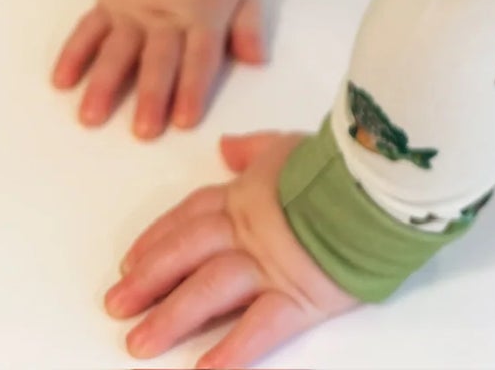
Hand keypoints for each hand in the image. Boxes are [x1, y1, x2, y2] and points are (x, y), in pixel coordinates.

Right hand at [51, 0, 267, 137]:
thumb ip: (249, 25)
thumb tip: (257, 61)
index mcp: (200, 16)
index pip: (198, 57)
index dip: (193, 88)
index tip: (184, 120)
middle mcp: (163, 19)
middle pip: (158, 60)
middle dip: (151, 95)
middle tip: (143, 131)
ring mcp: (131, 13)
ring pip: (116, 50)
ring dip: (104, 84)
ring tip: (91, 117)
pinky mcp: (107, 4)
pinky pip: (87, 30)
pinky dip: (73, 54)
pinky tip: (61, 81)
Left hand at [104, 129, 364, 366]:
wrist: (379, 178)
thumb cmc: (343, 161)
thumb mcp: (292, 144)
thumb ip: (256, 149)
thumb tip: (228, 146)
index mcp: (247, 194)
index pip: (190, 218)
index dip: (157, 240)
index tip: (129, 264)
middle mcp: (250, 229)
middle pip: (188, 252)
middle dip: (148, 280)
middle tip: (115, 306)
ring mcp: (271, 263)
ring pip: (210, 288)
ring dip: (172, 317)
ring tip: (139, 343)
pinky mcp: (299, 294)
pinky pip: (259, 327)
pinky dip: (231, 351)